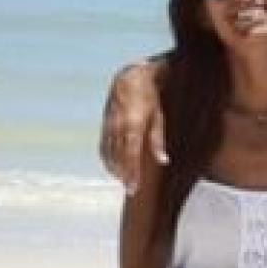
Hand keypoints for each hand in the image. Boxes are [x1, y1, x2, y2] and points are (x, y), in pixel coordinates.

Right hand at [99, 62, 166, 193]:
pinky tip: (114, 167)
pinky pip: (103, 145)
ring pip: (108, 153)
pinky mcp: (104, 123)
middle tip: (131, 190)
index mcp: (134, 124)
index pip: (131, 154)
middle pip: (118, 157)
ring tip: (124, 180)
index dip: (131, 172)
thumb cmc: (150, 98)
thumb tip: (163, 161)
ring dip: (114, 169)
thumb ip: (158, 141)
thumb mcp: (158, 118)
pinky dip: (107, 159)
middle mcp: (118, 125)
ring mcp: (109, 124)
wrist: (130, 77)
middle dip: (124, 175)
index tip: (133, 188)